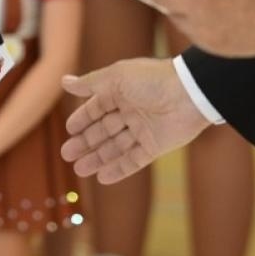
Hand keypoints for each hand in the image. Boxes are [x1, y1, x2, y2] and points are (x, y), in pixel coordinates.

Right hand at [61, 58, 210, 183]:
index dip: (82, 119)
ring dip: (97, 159)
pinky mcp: (155, 146)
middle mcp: (131, 111)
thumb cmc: (152, 80)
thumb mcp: (116, 78)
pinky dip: (118, 170)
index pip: (96, 108)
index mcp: (121, 92)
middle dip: (85, 142)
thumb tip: (64, 81)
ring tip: (79, 170)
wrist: (190, 94)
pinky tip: (102, 178)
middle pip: (103, 130)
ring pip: (115, 148)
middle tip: (67, 154)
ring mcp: (143, 130)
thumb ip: (90, 84)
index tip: (68, 130)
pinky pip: (133, 161)